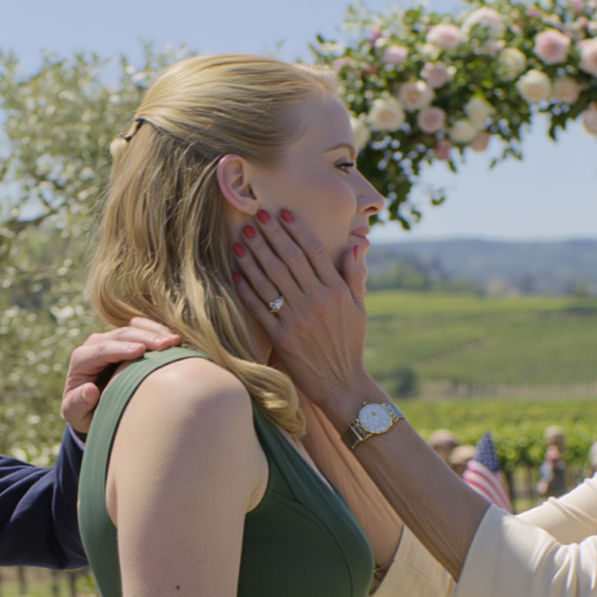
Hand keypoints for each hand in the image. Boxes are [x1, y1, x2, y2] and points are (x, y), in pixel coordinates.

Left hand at [61, 317, 181, 433]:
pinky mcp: (125, 338)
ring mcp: (111, 338)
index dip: (121, 349)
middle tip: (167, 345)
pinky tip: (174, 338)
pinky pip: (141, 327)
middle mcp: (94, 344)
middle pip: (120, 335)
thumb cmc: (84, 412)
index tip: (140, 351)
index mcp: (81, 360)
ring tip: (175, 341)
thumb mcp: (76, 414)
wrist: (91, 405)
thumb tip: (90, 390)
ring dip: (155, 332)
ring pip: (133, 327)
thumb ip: (78, 404)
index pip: (101, 350)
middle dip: (144, 338)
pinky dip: (158, 330)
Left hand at [232, 211, 375, 420]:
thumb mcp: (359, 308)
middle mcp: (316, 301)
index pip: (313, 251)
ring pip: (271, 280)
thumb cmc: (350, 344)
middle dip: (271, 236)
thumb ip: (355, 276)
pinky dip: (247, 289)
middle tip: (256, 217)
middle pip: (288, 260)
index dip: (295, 229)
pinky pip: (260, 308)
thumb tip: (355, 245)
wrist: (342, 383)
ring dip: (254, 257)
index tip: (282, 213)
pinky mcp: (282, 338)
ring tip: (242, 239)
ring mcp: (297, 319)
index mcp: (336, 290)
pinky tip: (237, 273)